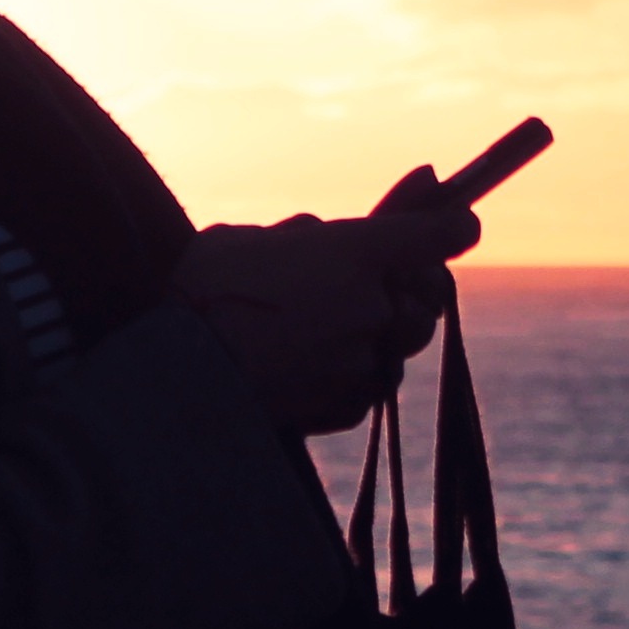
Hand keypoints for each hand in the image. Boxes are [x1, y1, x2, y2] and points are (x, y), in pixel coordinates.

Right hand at [171, 169, 482, 437]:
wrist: (170, 373)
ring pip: (402, 347)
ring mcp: (361, 362)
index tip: (458, 223)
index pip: (439, 235)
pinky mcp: (345, 405)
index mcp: (353, 253)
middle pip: (431, 297)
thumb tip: (331, 234)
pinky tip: (312, 365)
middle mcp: (370, 309)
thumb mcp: (252, 238)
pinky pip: (370, 387)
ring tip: (336, 327)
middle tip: (387, 280)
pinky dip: (353, 376)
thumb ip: (306, 235)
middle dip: (413, 287)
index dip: (452, 226)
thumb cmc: (201, 292)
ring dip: (382, 334)